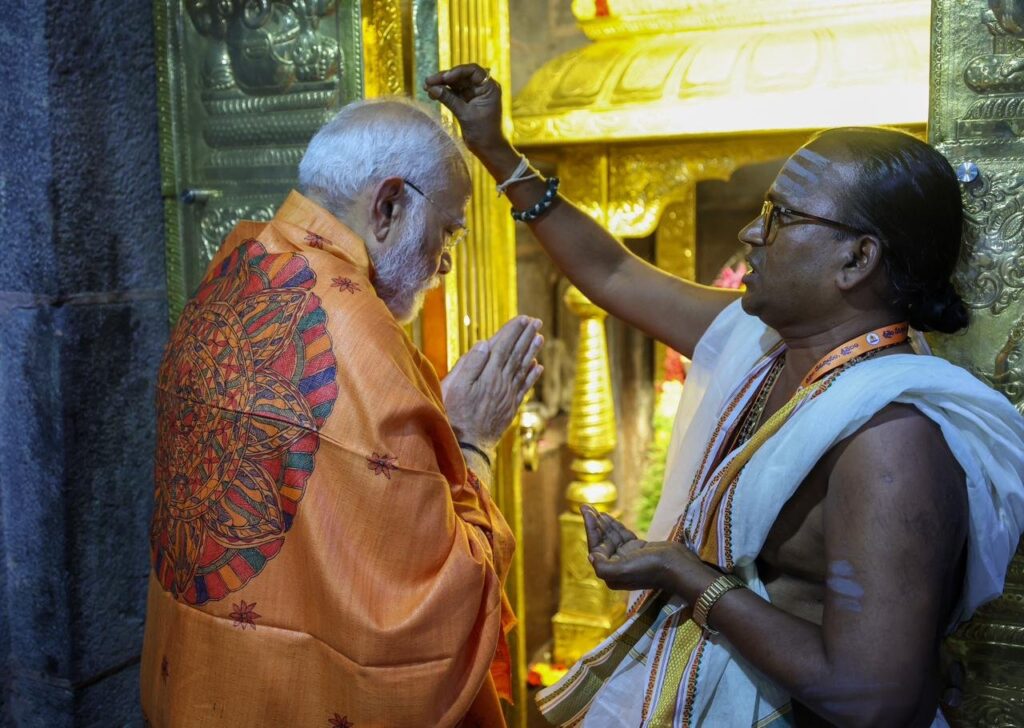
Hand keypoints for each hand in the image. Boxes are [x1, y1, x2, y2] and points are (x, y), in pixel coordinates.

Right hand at [424, 64, 504, 153]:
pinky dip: (443, 93)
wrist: (487, 148)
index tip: (445, 78)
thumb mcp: (465, 115)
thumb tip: (432, 88)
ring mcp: (474, 94)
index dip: (457, 71)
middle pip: (461, 76)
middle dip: (444, 78)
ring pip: (455, 84)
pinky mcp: (466, 101)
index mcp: (489, 88)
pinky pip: (453, 93)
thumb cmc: (483, 132)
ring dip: (441, 85)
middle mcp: (482, 88)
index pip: (473, 71)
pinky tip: (431, 93)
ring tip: (426, 87)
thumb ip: (449, 100)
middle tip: (428, 81)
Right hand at [442, 316, 543, 452]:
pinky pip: (524, 387)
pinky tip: (537, 367)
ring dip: (532, 351)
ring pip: (523, 368)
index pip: (503, 346)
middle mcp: (502, 382)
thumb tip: (485, 343)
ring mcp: (508, 395)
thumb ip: (470, 364)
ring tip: (540, 337)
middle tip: (536, 321)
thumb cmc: (454, 414)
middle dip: (526, 336)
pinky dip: (532, 375)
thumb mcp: (454, 387)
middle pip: (516, 354)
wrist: (467, 445)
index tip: (523, 318)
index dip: (513, 331)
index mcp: (488, 374)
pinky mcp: (510, 407)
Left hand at [582, 506, 718, 597]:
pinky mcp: (638, 549)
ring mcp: (629, 557)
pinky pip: (622, 536)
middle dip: (594, 524)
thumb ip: (604, 567)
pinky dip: (615, 526)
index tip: (586, 512)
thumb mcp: (623, 570)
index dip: (590, 529)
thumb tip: (590, 556)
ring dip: (603, 523)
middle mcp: (618, 567)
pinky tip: (608, 517)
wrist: (677, 565)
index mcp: (612, 574)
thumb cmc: (650, 568)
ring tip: (593, 508)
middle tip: (586, 506)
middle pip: (602, 541)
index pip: (596, 548)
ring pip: (611, 537)